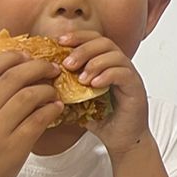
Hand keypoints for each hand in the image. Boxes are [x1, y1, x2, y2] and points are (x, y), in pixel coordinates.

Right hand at [0, 52, 62, 176]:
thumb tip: (6, 80)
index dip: (11, 57)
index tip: (27, 55)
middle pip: (14, 76)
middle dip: (38, 67)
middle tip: (52, 68)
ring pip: (30, 95)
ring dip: (48, 89)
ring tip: (55, 91)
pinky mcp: (15, 146)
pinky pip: (40, 119)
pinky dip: (52, 109)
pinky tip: (56, 108)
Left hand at [57, 30, 150, 155]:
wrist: (123, 140)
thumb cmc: (102, 119)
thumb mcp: (77, 100)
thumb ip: (66, 87)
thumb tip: (41, 79)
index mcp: (105, 63)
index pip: (93, 39)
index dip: (77, 36)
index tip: (59, 42)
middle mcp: (119, 65)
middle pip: (104, 42)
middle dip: (83, 49)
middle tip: (67, 64)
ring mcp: (129, 75)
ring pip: (115, 55)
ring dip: (95, 63)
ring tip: (81, 78)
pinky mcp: (136, 88)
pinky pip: (124, 73)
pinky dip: (107, 75)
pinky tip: (94, 85)